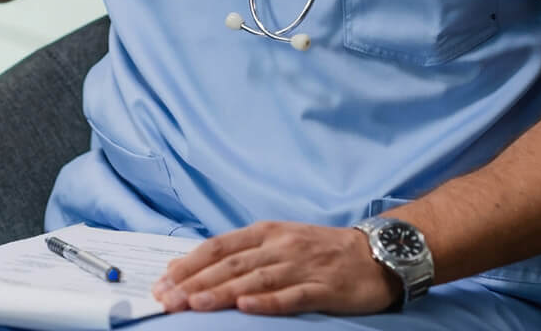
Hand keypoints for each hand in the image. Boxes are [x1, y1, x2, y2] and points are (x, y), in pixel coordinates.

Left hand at [152, 221, 397, 316]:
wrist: (377, 252)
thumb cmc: (321, 249)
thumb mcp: (279, 241)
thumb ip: (240, 253)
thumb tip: (193, 268)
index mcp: (266, 233)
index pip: (219, 247)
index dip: (189, 264)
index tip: (162, 281)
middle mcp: (280, 246)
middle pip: (230, 264)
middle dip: (195, 283)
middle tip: (166, 299)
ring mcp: (302, 266)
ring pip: (255, 279)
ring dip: (222, 291)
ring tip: (194, 303)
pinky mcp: (325, 288)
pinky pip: (293, 296)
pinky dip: (268, 301)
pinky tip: (247, 307)